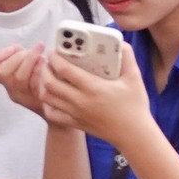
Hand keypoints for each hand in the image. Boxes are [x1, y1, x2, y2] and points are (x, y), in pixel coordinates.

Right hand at [0, 44, 51, 117]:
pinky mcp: (36, 99)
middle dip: (18, 56)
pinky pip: (34, 84)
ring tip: (40, 52)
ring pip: (19, 78)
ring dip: (30, 60)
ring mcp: (23, 96)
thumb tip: (16, 48)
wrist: (59, 104)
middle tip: (31, 50)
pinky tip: (46, 62)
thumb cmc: (43, 77)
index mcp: (5, 80)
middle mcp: (11, 90)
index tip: (13, 48)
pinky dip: (39, 70)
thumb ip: (20, 56)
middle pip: (4, 72)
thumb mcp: (27, 65)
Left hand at [37, 46, 154, 146]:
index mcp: (93, 88)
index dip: (55, 58)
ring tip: (49, 76)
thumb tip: (119, 42)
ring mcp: (76, 113)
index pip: (64, 69)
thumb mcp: (135, 78)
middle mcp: (80, 101)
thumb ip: (127, 57)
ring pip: (47, 97)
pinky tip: (54, 96)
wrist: (134, 135)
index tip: (54, 51)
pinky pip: (52, 114)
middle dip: (45, 69)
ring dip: (44, 84)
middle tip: (49, 62)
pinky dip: (48, 104)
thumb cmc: (135, 107)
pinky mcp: (75, 123)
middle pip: (50, 83)